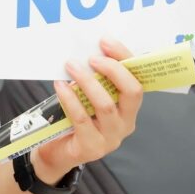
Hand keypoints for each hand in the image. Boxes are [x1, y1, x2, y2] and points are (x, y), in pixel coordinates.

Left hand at [30, 38, 142, 183]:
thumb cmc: (75, 119)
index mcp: (130, 108)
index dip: (124, 58)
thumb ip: (95, 80)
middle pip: (132, 92)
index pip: (137, 79)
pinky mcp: (92, 148)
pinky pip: (82, 118)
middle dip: (113, 69)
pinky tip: (60, 86)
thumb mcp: (89, 97)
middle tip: (91, 57)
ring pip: (105, 105)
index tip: (106, 42)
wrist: (57, 152)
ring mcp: (111, 138)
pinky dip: (70, 99)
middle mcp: (126, 123)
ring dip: (87, 82)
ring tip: (71, 66)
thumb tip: (88, 51)